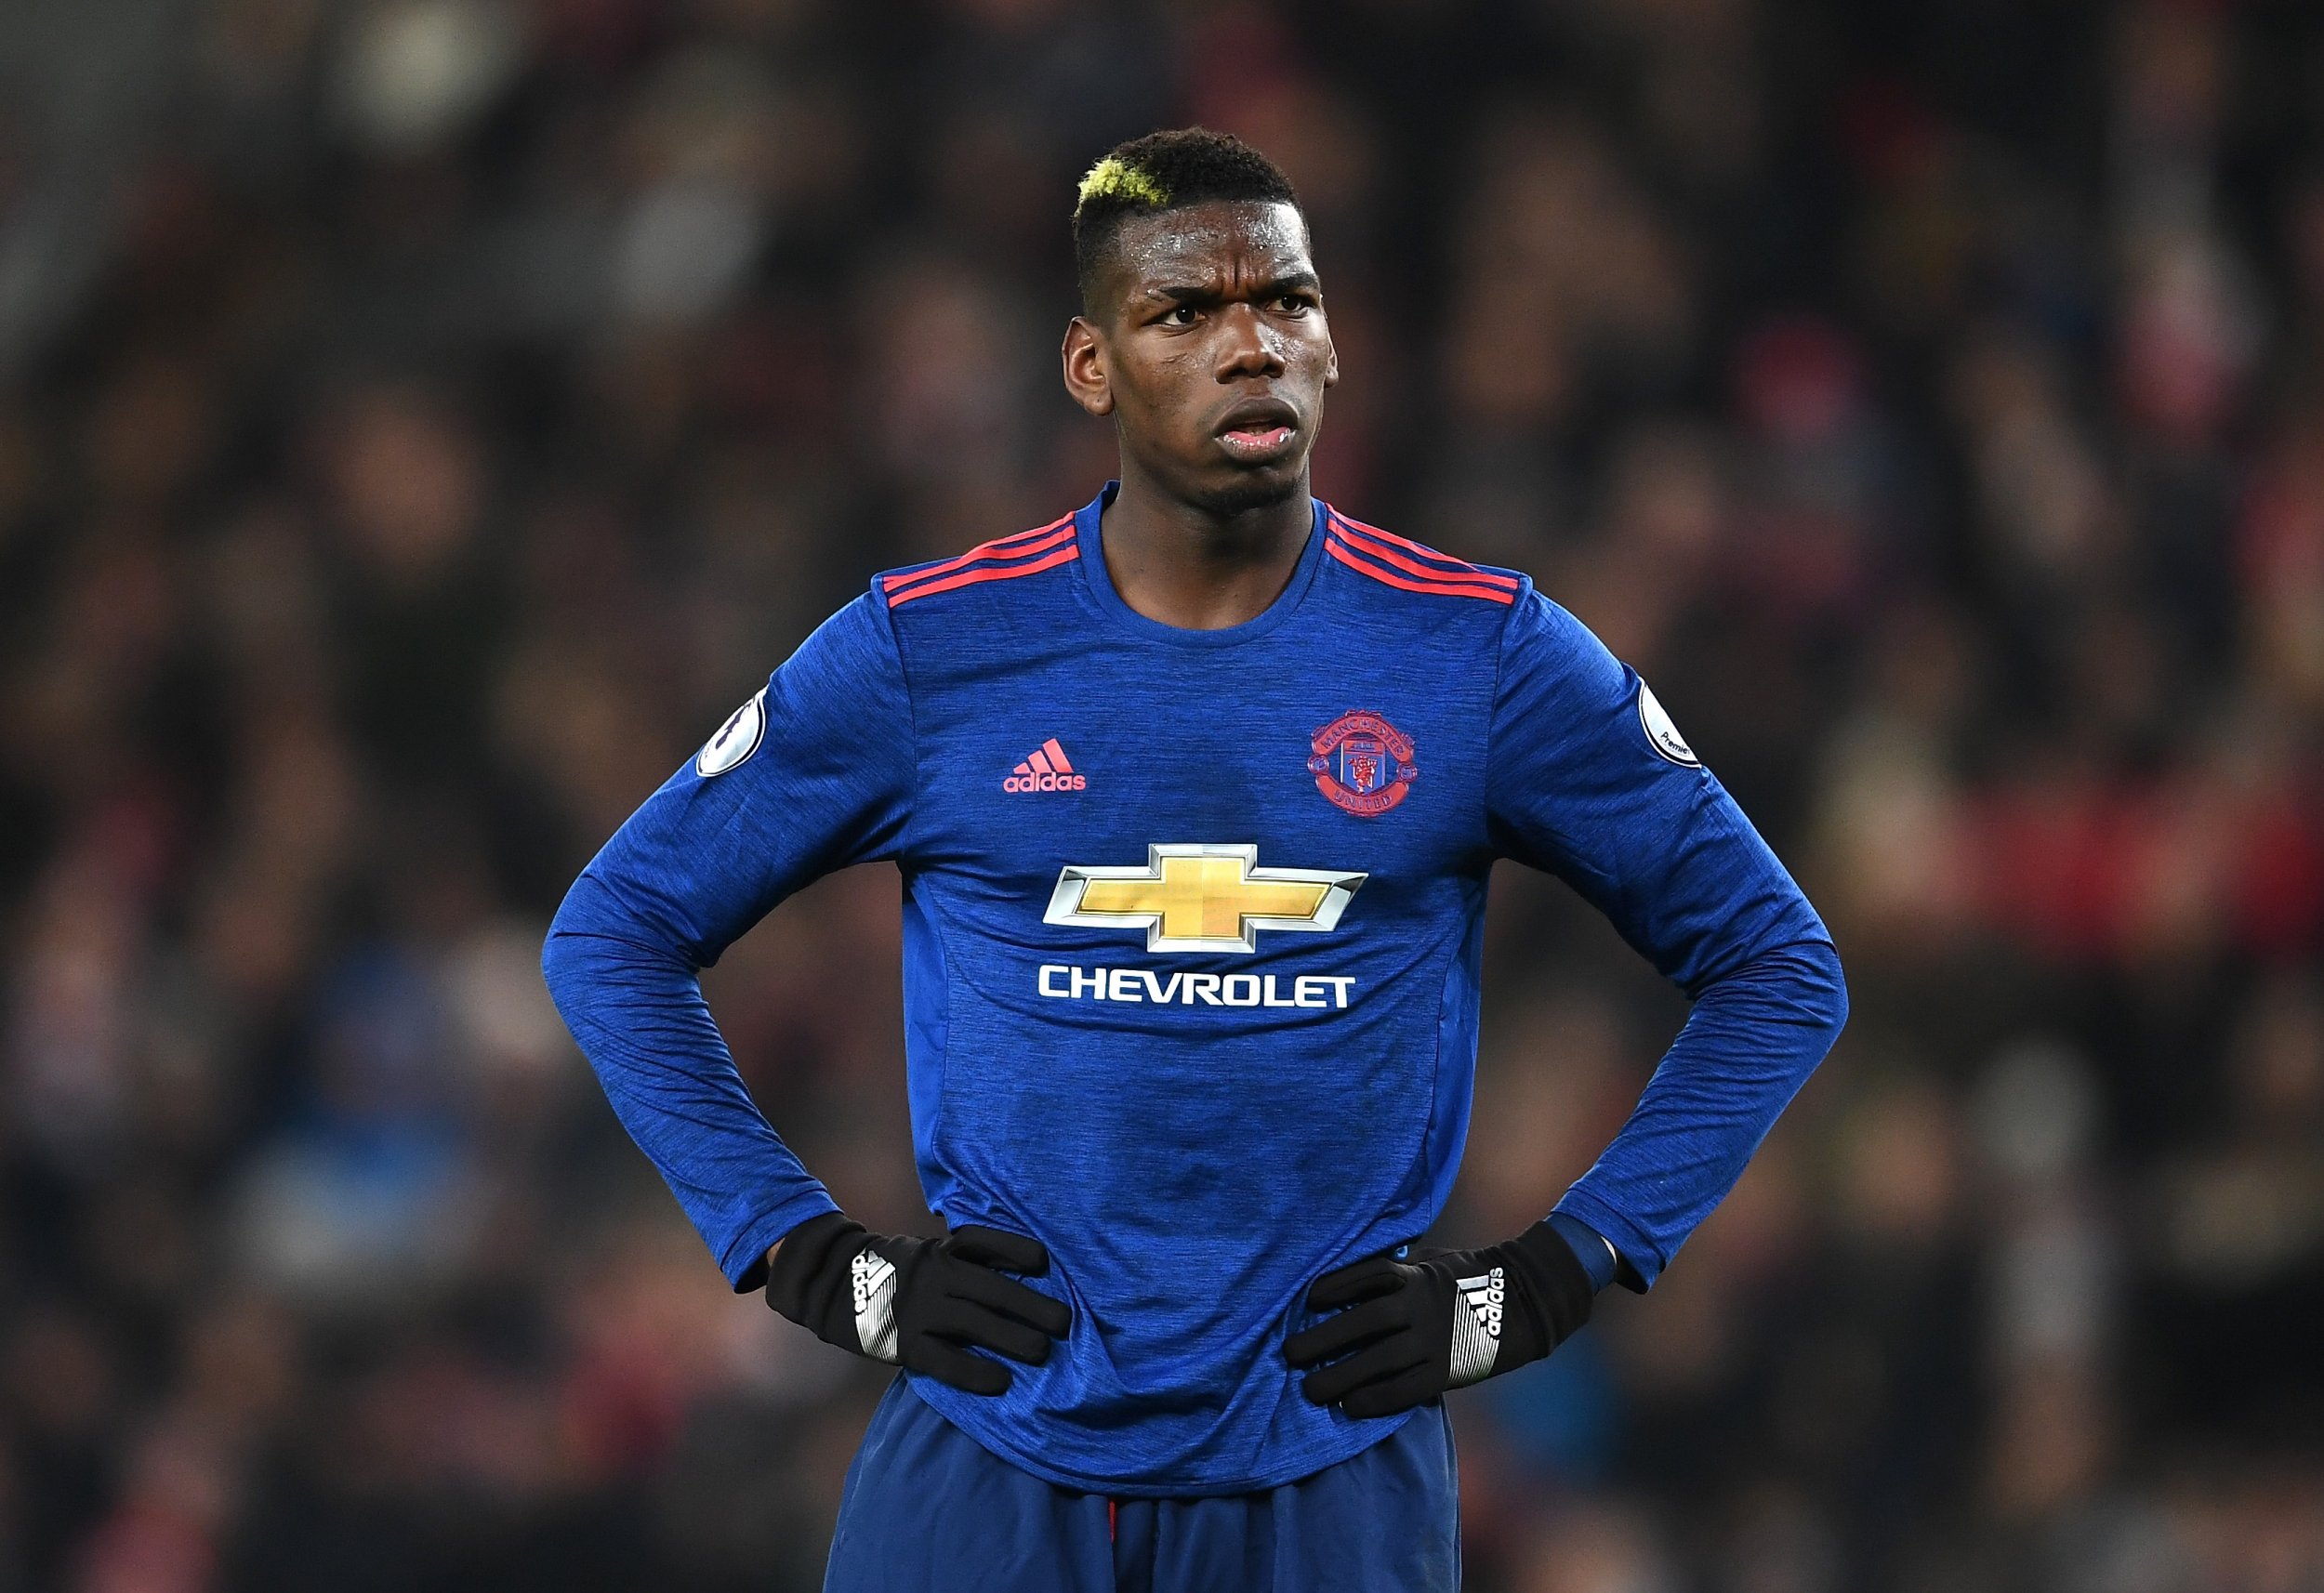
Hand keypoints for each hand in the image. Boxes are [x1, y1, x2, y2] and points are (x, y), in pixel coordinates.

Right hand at [765, 1213, 1071, 1394]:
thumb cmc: (894, 1272)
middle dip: (1032, 1305)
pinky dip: (975, 1371)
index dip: (1017, 1251)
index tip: (1045, 1263)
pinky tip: (1000, 1382)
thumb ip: (962, 1262)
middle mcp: (932, 1275)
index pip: (984, 1243)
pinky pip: (945, 1360)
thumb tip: (1020, 1276)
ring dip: (1012, 1338)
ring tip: (1042, 1352)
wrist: (831, 1285)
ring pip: (974, 1323)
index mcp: (941, 1250)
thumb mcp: (926, 1253)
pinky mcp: (902, 1343)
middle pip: (991, 1289)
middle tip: (1064, 1323)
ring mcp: (917, 1309)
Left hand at [1285, 1222, 1592, 1418]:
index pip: (1366, 1277)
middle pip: (1363, 1323)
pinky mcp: (1448, 1371)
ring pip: (1378, 1361)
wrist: (1526, 1302)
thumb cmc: (1469, 1280)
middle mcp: (1420, 1307)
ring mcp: (1434, 1340)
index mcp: (1415, 1276)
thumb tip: (1350, 1281)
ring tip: (1310, 1390)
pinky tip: (1351, 1407)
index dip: (1334, 1286)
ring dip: (1340, 1376)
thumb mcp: (1433, 1264)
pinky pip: (1405, 1389)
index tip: (1307, 1299)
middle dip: (1323, 1338)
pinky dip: (1376, 1399)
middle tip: (1289, 1353)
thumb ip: (1397, 1273)